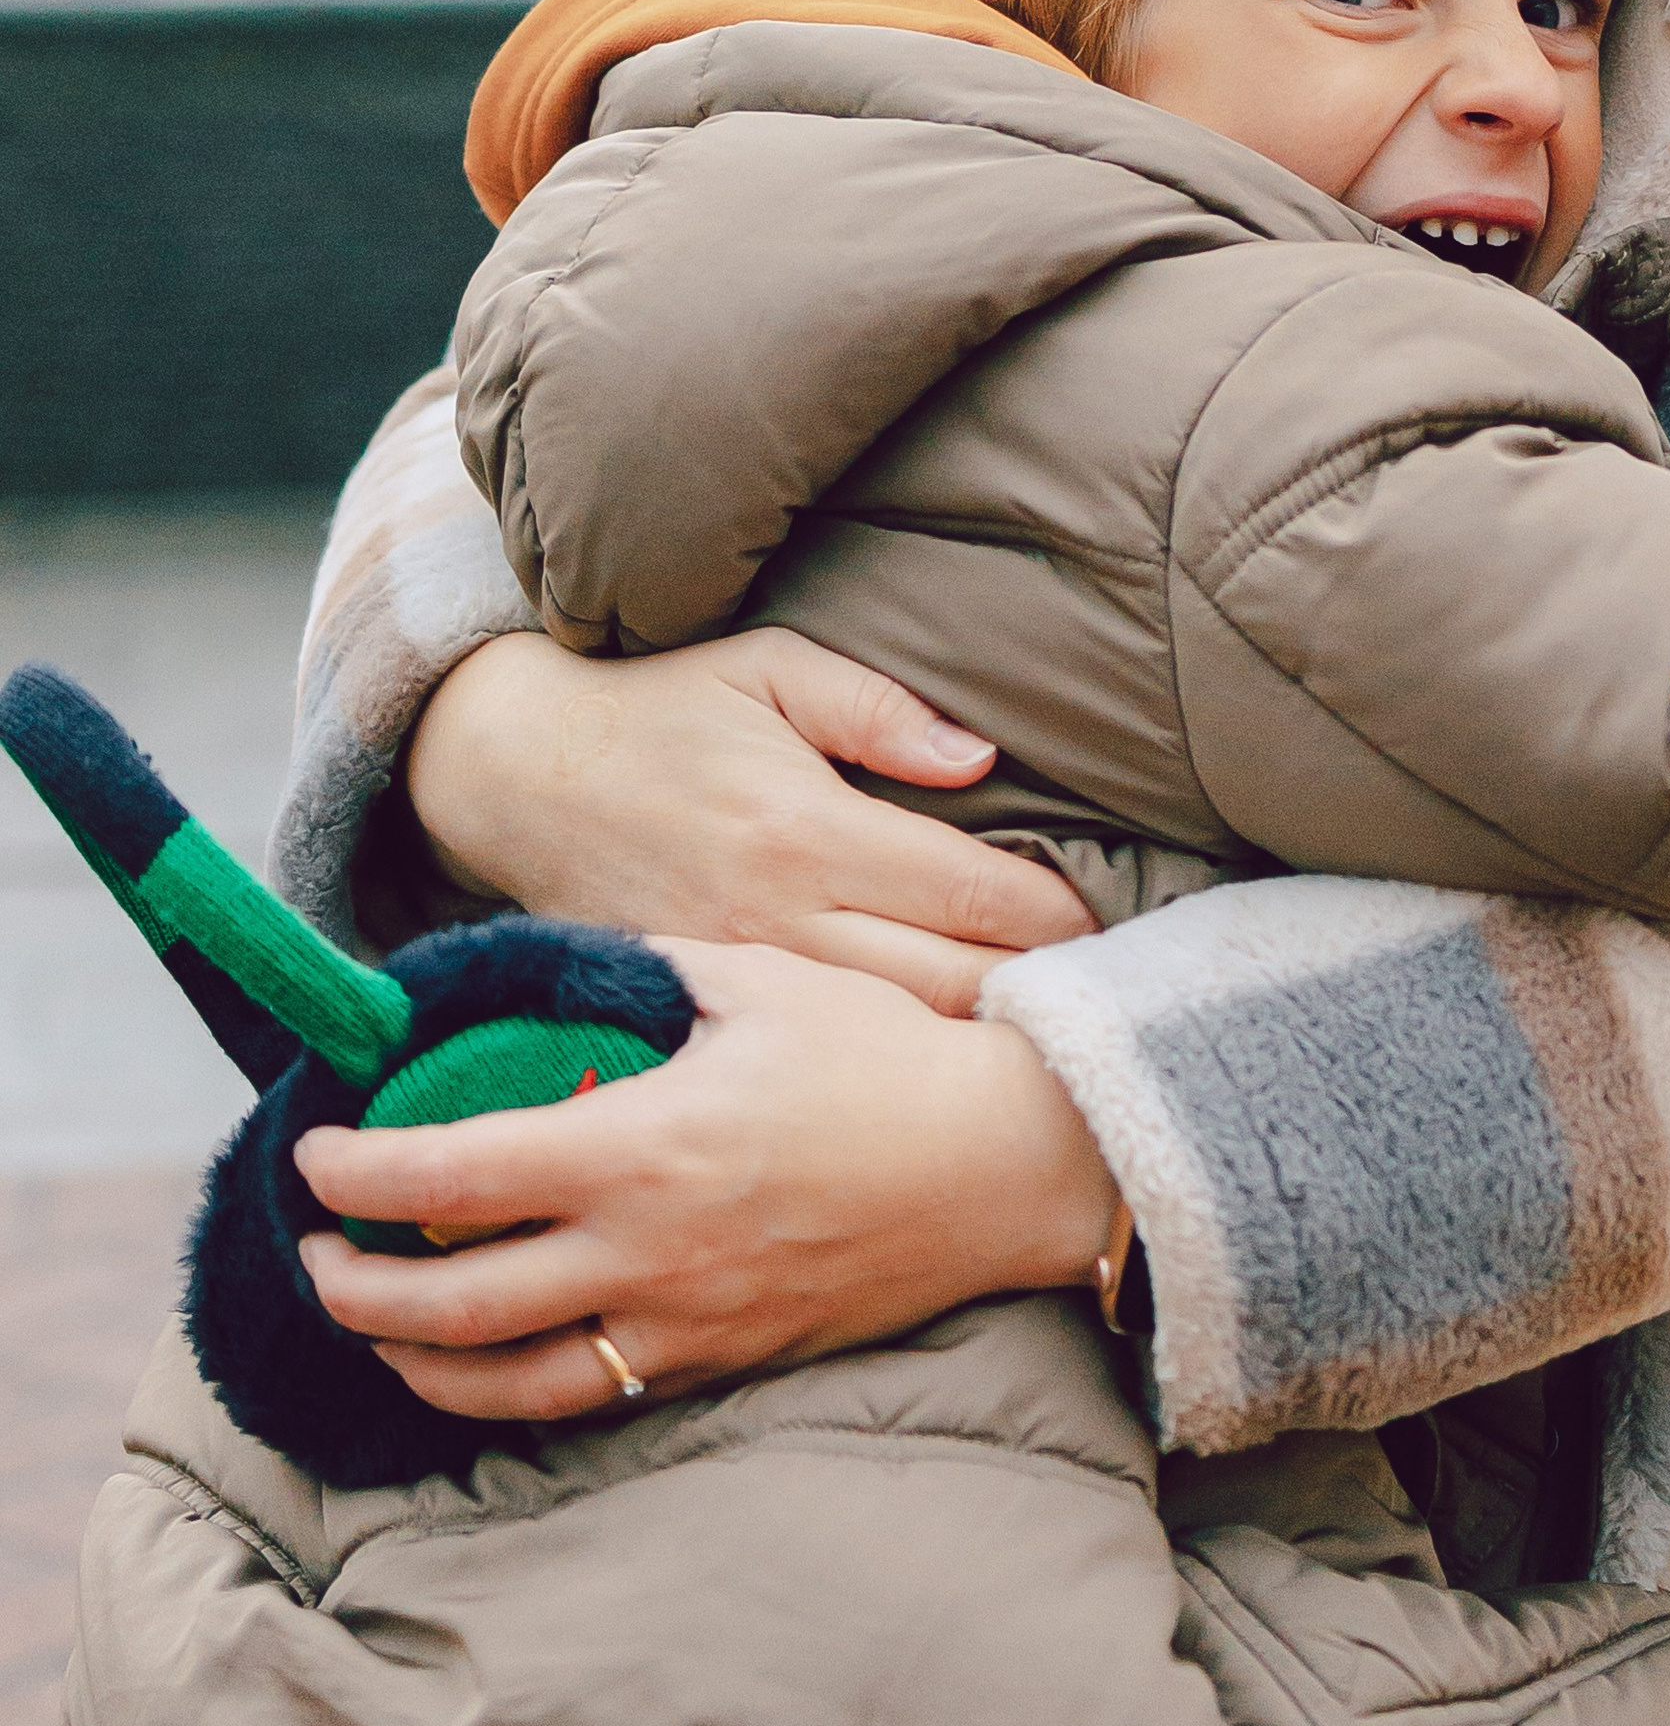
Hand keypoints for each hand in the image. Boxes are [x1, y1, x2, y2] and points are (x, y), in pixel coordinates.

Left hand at [296, 938, 1121, 1421]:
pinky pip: (597, 1399)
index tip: (316, 1156)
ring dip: (421, 1361)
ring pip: (511, 1381)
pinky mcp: (725, 1360)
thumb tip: (554, 965)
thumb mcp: (757, 978)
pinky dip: (519, 1391)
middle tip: (317, 1256)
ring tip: (380, 1328)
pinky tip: (491, 1366)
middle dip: (357, 1286)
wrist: (1002, 1164)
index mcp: (642, 1145)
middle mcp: (648, 1250)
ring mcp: (687, 1321)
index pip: (452, 1173)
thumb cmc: (884, 1056)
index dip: (361, 1171)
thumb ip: (642, 971)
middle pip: (453, 1301)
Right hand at [404, 627, 1094, 1008]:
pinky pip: (812, 1053)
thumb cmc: (659, 709)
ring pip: (887, 1037)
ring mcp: (737, 975)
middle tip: (1090, 991)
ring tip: (1033, 1031)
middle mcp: (777, 913)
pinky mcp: (702, 1010)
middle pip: (946, 985)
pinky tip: (928, 1057)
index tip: (1100, 923)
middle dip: (1032, 993)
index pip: (969, 893)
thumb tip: (981, 759)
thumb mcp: (770, 668)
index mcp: (808, 826)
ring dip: (968, 1036)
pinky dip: (883, 1057)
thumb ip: (881, 709)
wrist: (512, 774)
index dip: (1053, 917)